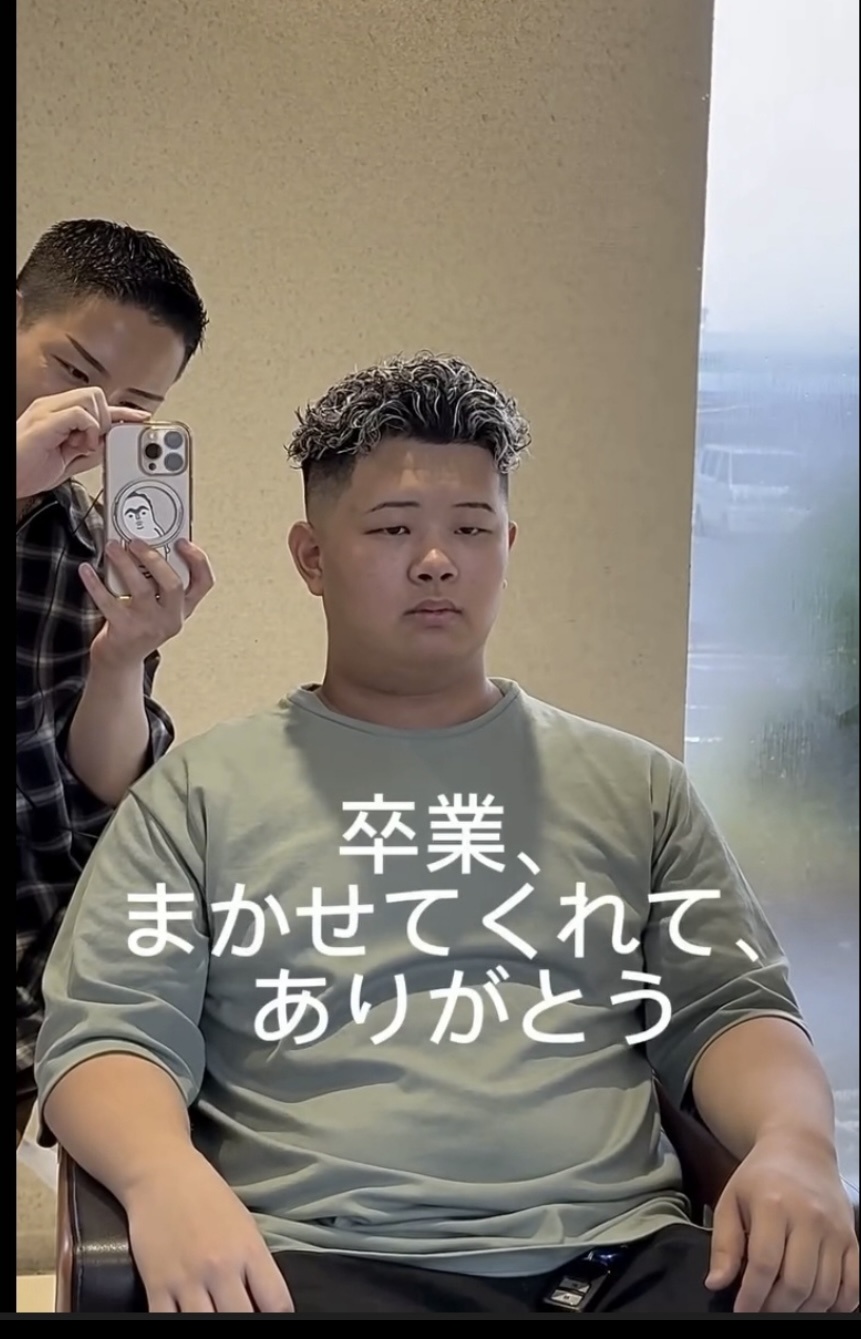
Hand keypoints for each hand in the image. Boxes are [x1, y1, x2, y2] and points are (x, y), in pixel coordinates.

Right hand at [17, 389, 147, 498]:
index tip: (140, 419)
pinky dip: (88, 430)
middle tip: (91, 444)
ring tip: (80, 446)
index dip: (121, 411)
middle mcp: (53, 407)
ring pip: (92, 399)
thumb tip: (111, 445)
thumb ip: (90, 451)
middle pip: (96, 395)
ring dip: (96, 425)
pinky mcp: (45, 421)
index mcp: (58, 414)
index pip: (96, 404)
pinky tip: (78, 445)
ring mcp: (47, 411)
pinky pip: (81, 413)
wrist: (7, 478)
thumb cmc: (27, 470)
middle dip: (105, 420)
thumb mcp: (69, 462)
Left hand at [81, 537, 214, 668]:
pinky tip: (86, 570)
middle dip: (154, 559)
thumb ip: (159, 581)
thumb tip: (144, 544)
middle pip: (173, 584)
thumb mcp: (159, 606)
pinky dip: (95, 584)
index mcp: (183, 608)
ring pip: (142, 590)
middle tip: (136, 542)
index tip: (182, 541)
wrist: (121, 659)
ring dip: (125, 564)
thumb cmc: (139, 625)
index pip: (204, 583)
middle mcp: (171, 618)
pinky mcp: (125, 631)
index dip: (197, 560)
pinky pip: (109, 602)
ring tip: (112, 548)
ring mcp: (149, 626)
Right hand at [125, 1149, 293, 1312]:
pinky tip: (185, 1314)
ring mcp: (187, 1279)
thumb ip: (255, 1264)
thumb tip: (264, 1301)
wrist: (162, 1174)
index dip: (276, 1315)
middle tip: (240, 1313)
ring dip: (211, 1323)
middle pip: (242, 1318)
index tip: (269, 1314)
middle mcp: (221, 1267)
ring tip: (213, 1313)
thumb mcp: (244, 1224)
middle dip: (245, 1321)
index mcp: (249, 1250)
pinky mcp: (157, 1285)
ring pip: (205, 1324)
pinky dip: (178, 1324)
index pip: (276, 1302)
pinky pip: (167, 1321)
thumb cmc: (207, 1196)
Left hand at [707, 1131, 858, 1311]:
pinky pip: (854, 1284)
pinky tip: (818, 1305)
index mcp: (772, 1205)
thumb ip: (724, 1243)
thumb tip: (716, 1283)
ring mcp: (835, 1229)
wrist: (800, 1149)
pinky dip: (839, 1305)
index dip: (752, 1296)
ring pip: (825, 1290)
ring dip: (804, 1310)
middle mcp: (809, 1217)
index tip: (741, 1311)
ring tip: (785, 1308)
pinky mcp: (852, 1238)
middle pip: (796, 1283)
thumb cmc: (760, 1177)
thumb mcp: (731, 1199)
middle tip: (762, 1312)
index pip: (764, 1264)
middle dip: (776, 1308)